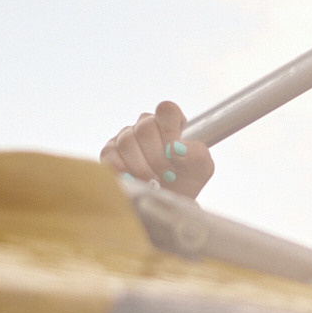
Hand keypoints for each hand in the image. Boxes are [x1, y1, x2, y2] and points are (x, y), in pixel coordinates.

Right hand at [100, 101, 214, 199]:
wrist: (166, 202)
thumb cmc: (185, 180)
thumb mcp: (202, 167)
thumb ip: (196, 153)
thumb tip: (174, 148)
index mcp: (170, 122)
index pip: (166, 109)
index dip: (170, 129)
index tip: (173, 151)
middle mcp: (146, 125)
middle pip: (145, 127)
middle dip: (157, 156)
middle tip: (166, 175)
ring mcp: (126, 137)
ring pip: (127, 141)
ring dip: (142, 167)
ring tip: (153, 182)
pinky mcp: (109, 152)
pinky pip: (111, 155)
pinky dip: (125, 171)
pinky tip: (137, 181)